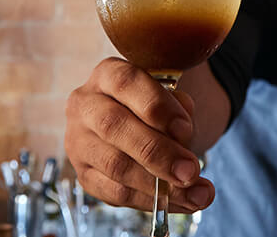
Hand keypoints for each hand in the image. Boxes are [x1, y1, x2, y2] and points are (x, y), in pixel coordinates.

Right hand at [65, 57, 214, 212]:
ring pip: (115, 165)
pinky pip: (115, 193)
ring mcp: (78, 141)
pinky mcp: (83, 174)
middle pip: (113, 126)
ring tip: (197, 193)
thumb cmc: (157, 108)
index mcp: (107, 74)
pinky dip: (152, 201)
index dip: (157, 107)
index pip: (125, 82)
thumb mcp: (170, 97)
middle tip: (191, 171)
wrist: (139, 126)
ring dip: (159, 185)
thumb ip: (177, 110)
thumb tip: (181, 137)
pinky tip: (181, 201)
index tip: (186, 129)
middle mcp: (85, 105)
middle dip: (158, 152)